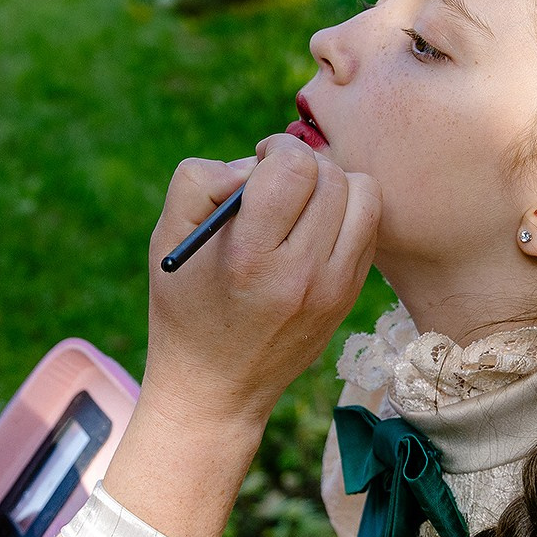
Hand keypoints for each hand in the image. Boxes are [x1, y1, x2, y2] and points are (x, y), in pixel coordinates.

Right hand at [144, 132, 380, 431]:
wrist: (215, 386)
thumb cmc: (184, 304)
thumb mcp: (167, 238)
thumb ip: (201, 180)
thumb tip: (254, 163)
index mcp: (251, 258)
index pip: (295, 168)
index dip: (277, 150)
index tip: (260, 160)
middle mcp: (301, 274)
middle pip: (331, 176)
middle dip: (302, 164)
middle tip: (276, 182)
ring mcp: (334, 289)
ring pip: (364, 195)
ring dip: (333, 184)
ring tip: (301, 202)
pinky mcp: (349, 297)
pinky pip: (369, 227)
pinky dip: (346, 213)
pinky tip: (313, 229)